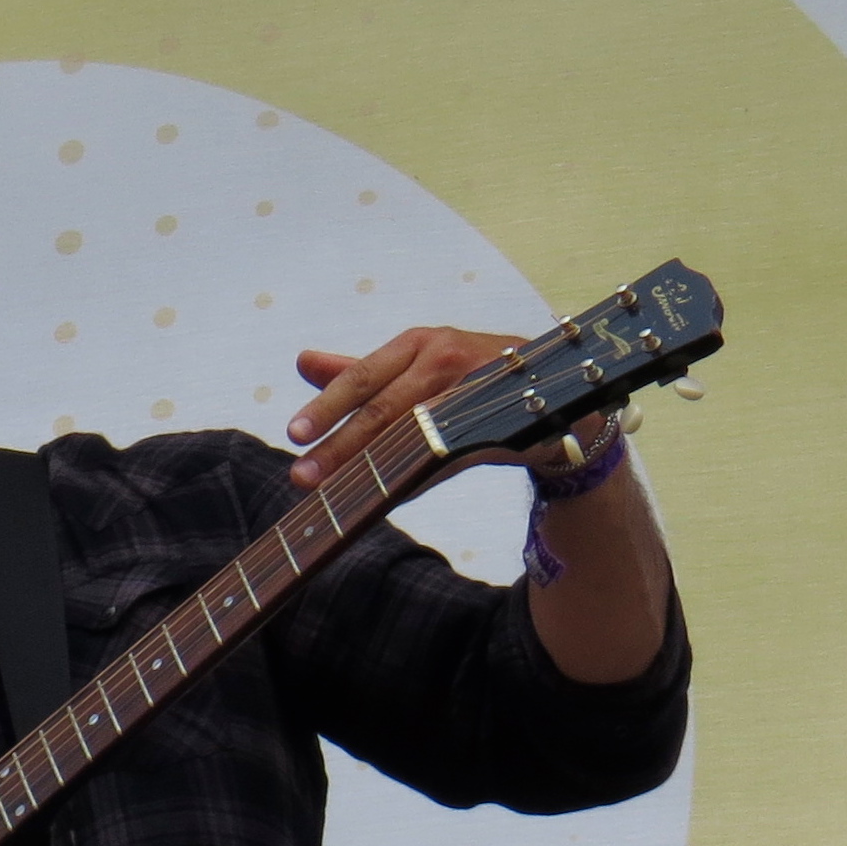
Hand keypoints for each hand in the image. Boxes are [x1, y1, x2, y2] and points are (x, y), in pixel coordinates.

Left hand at [286, 328, 599, 488]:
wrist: (553, 387)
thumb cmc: (465, 376)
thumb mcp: (413, 364)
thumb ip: (358, 370)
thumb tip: (303, 362)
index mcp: (418, 344)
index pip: (362, 375)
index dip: (327, 406)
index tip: (293, 434)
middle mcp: (445, 359)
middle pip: (383, 409)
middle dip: (339, 446)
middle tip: (302, 475)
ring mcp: (473, 391)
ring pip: (412, 437)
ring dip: (370, 470)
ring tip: (335, 495)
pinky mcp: (497, 424)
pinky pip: (446, 460)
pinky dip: (414, 482)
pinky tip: (383, 502)